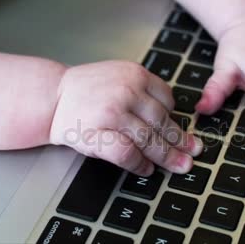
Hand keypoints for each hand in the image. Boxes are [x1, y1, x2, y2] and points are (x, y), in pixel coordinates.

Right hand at [50, 61, 202, 175]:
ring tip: (178, 166)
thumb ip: (142, 90)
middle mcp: (127, 91)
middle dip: (180, 141)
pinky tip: (146, 169)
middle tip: (193, 152)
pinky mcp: (99, 134)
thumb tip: (172, 118)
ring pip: (149, 139)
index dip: (174, 116)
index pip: (167, 98)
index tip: (180, 129)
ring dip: (166, 156)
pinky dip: (139, 164)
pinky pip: (128, 153)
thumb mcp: (118, 76)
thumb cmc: (85, 90)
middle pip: (163, 121)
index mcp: (134, 74)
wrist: (52, 96)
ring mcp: (113, 113)